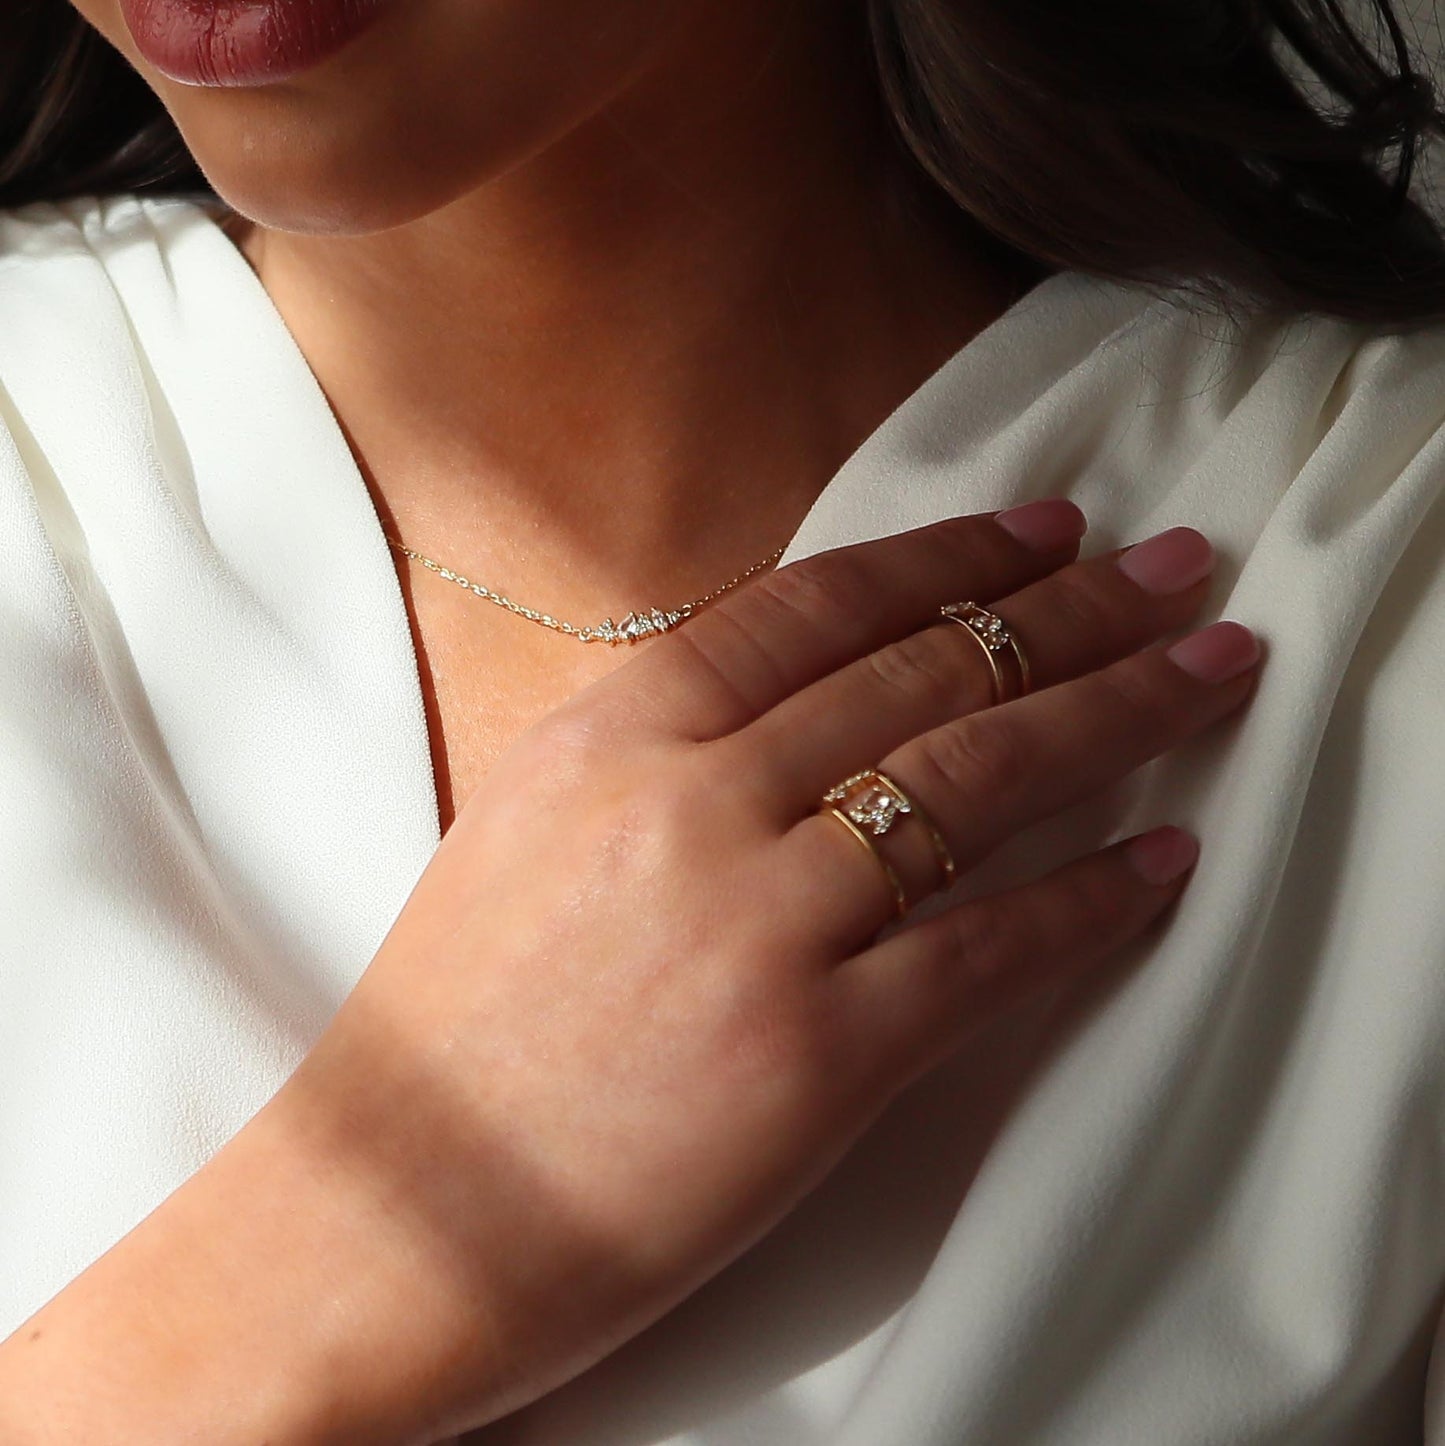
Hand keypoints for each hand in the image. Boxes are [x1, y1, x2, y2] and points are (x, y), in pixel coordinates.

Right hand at [261, 500, 1257, 1442]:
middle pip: (927, 673)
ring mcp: (758, 924)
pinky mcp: (813, 1057)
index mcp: (613, 734)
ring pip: (979, 782)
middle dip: (1074, 613)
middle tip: (1177, 577)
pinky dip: (1092, 902)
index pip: (822, 604)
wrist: (397, 1207)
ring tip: (1208, 674)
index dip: (955, 554)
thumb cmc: (456, 1020)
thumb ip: (661, 744)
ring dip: (1117, 717)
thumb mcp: (533, 821)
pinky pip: (989, 952)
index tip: (1051, 531)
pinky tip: (1163, 864)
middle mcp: (691, 803)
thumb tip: (802, 689)